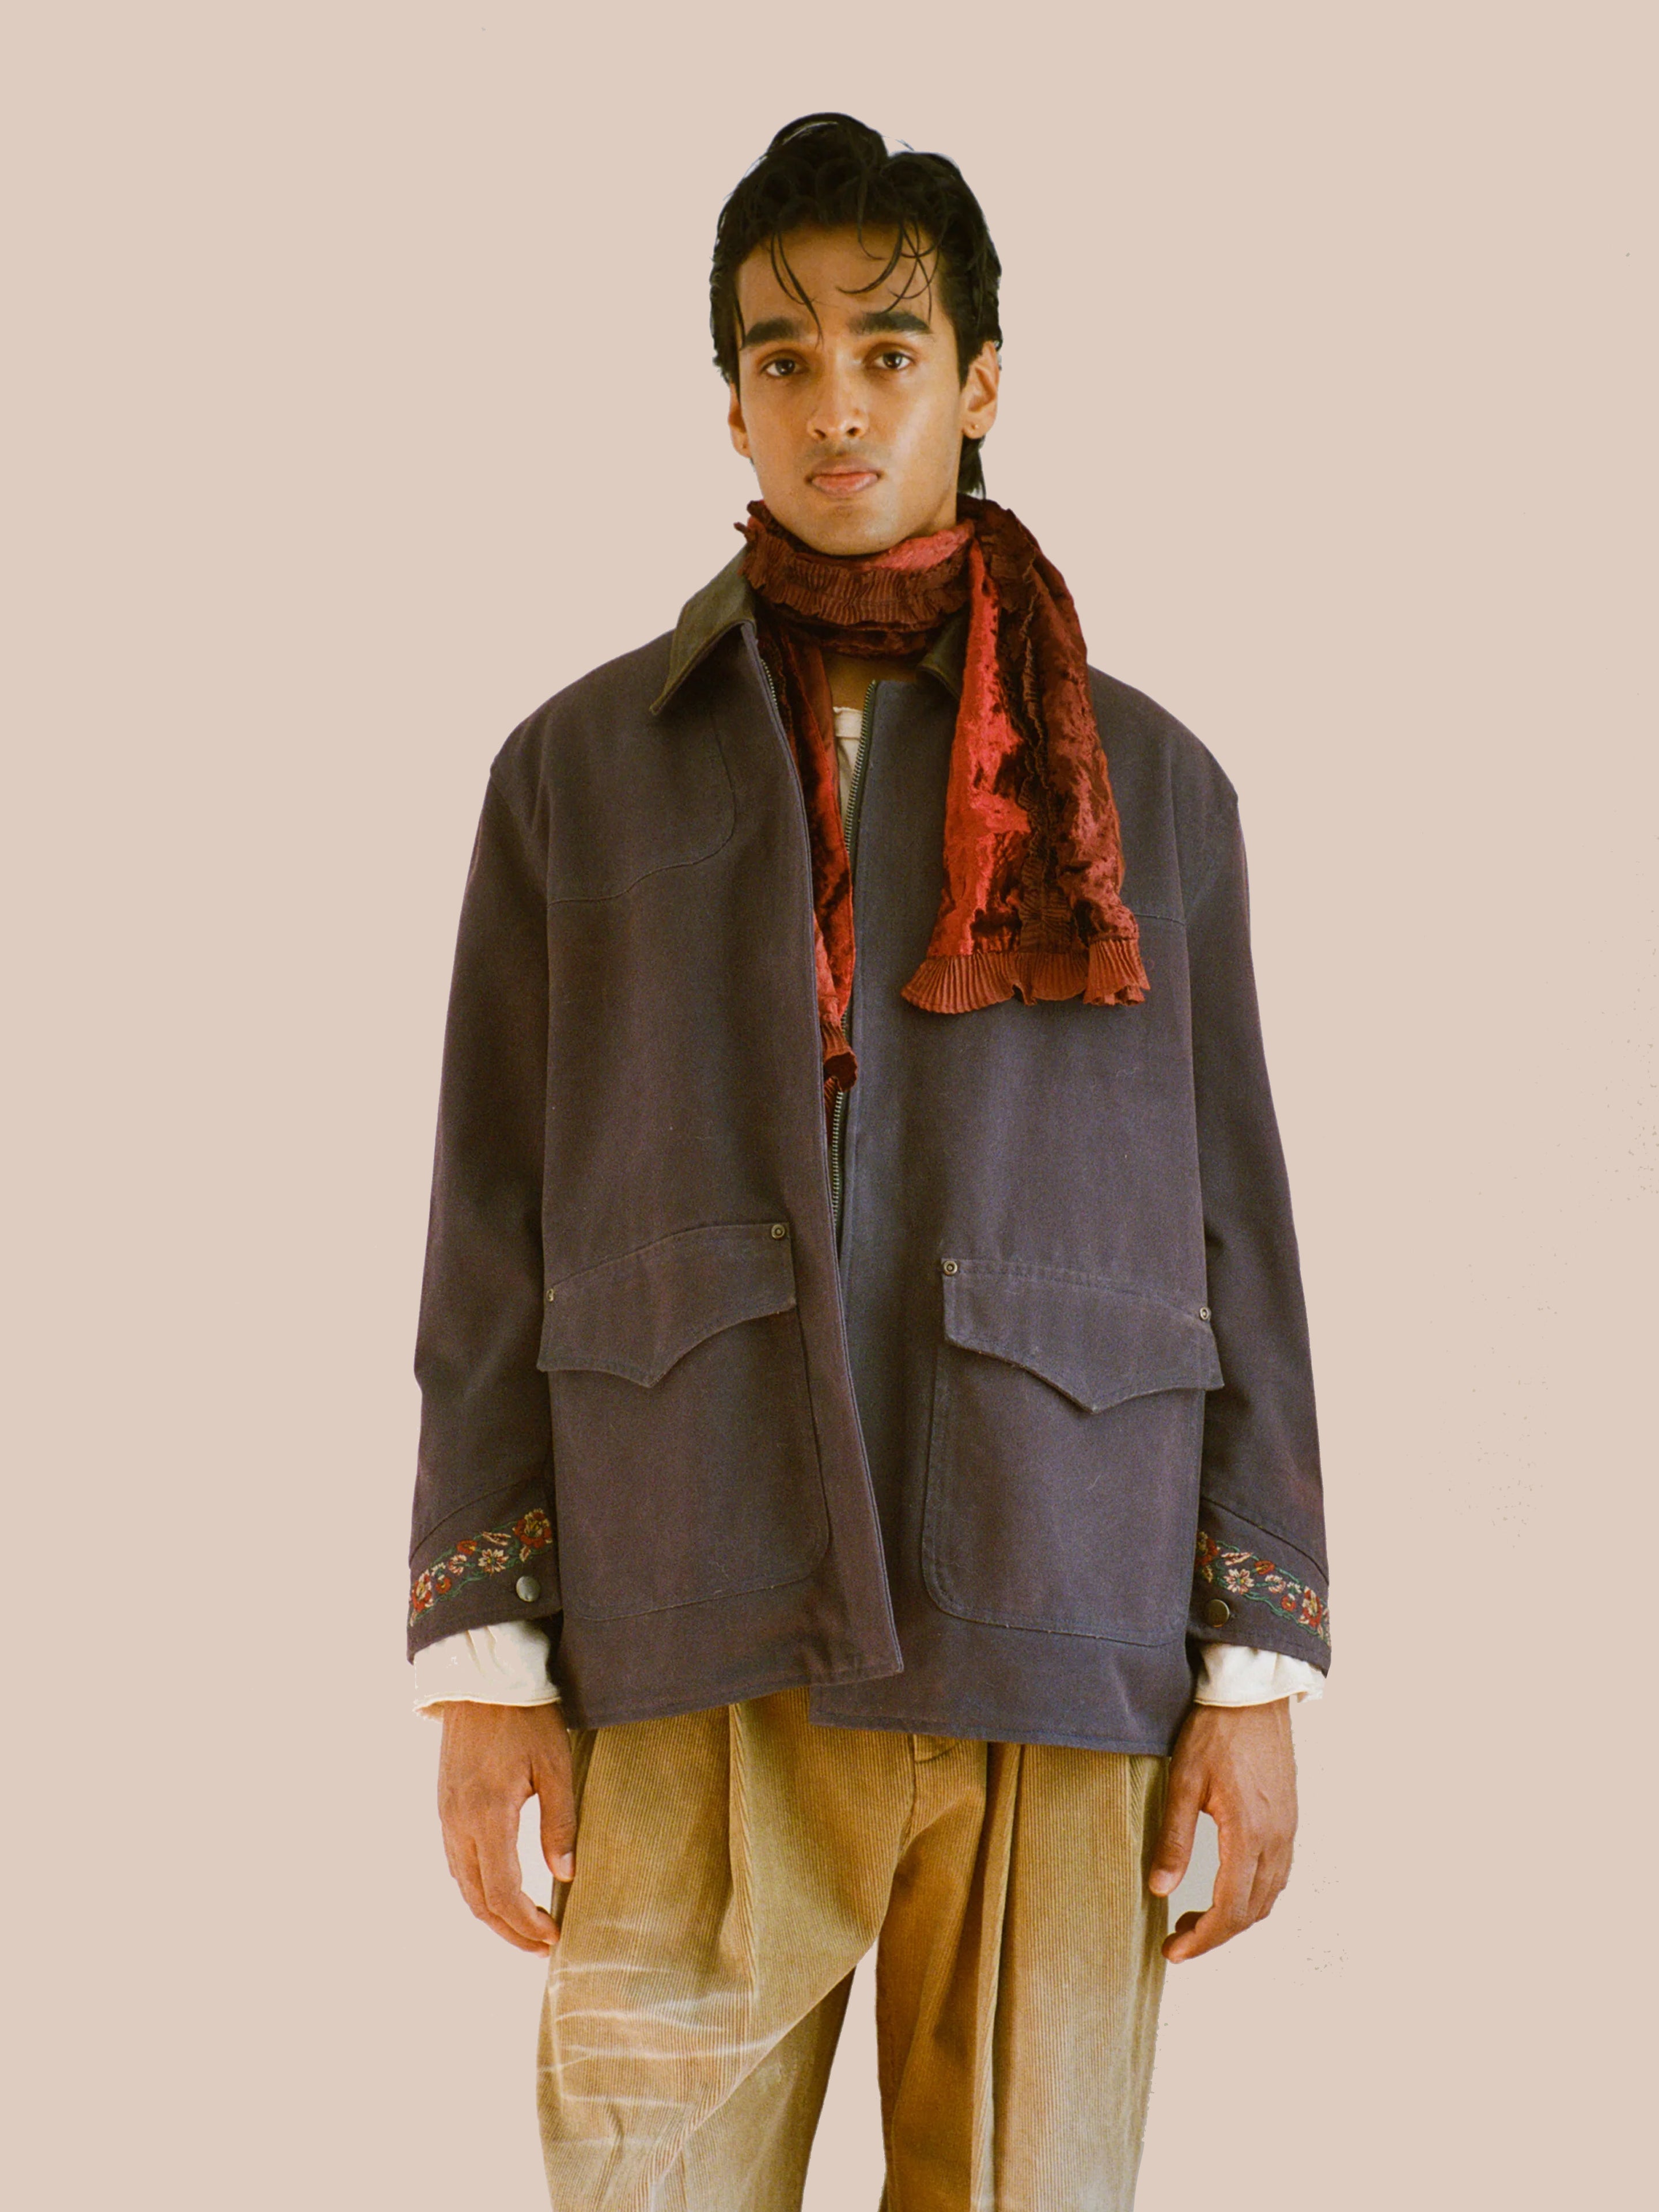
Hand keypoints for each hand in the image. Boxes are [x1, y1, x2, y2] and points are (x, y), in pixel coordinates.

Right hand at [435, 1701, 575, 1953]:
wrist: (482, 1679)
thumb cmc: (526, 1717)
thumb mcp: (555, 1765)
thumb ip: (559, 1822)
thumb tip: (565, 1874)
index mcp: (487, 1815)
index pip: (502, 1892)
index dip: (526, 1923)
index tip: (554, 1936)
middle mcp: (458, 1823)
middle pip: (478, 1900)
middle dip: (510, 1930)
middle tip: (542, 1945)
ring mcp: (446, 1815)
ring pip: (464, 1885)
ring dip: (493, 1913)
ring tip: (525, 1926)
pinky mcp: (444, 1806)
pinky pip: (457, 1862)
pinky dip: (478, 1888)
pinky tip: (501, 1890)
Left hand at [1148, 1697, 1296, 1962]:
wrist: (1251, 1694)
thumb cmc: (1214, 1731)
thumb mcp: (1182, 1783)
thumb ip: (1173, 1840)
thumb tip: (1160, 1889)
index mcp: (1249, 1835)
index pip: (1229, 1910)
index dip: (1202, 1940)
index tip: (1173, 1952)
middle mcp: (1276, 1839)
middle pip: (1251, 1911)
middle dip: (1214, 1934)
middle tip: (1176, 1938)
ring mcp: (1287, 1829)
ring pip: (1267, 1896)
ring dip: (1234, 1916)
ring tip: (1194, 1917)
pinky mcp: (1288, 1817)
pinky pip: (1277, 1873)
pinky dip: (1251, 1893)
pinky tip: (1224, 1886)